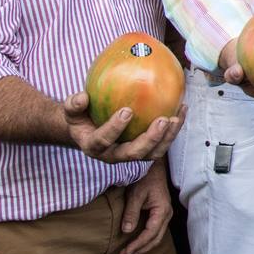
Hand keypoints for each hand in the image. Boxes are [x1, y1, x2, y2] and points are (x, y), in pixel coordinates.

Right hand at [63, 93, 183, 162]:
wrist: (89, 129)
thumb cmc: (81, 117)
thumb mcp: (72, 110)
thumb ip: (73, 104)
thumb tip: (82, 97)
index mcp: (93, 146)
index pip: (103, 141)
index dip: (114, 128)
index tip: (126, 111)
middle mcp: (113, 155)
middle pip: (134, 154)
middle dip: (150, 139)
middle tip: (162, 120)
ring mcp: (131, 155)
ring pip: (152, 154)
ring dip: (166, 138)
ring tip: (176, 118)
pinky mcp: (145, 150)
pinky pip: (162, 144)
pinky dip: (174, 130)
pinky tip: (182, 109)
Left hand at [120, 161, 172, 253]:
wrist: (154, 167)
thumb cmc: (145, 178)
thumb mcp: (136, 194)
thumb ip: (132, 212)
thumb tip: (126, 231)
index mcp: (162, 210)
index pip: (150, 234)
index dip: (138, 244)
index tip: (125, 252)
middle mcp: (167, 215)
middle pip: (156, 239)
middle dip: (140, 249)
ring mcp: (166, 214)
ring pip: (157, 237)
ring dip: (144, 246)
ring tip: (129, 252)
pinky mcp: (161, 213)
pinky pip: (156, 231)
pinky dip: (147, 239)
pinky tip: (137, 242)